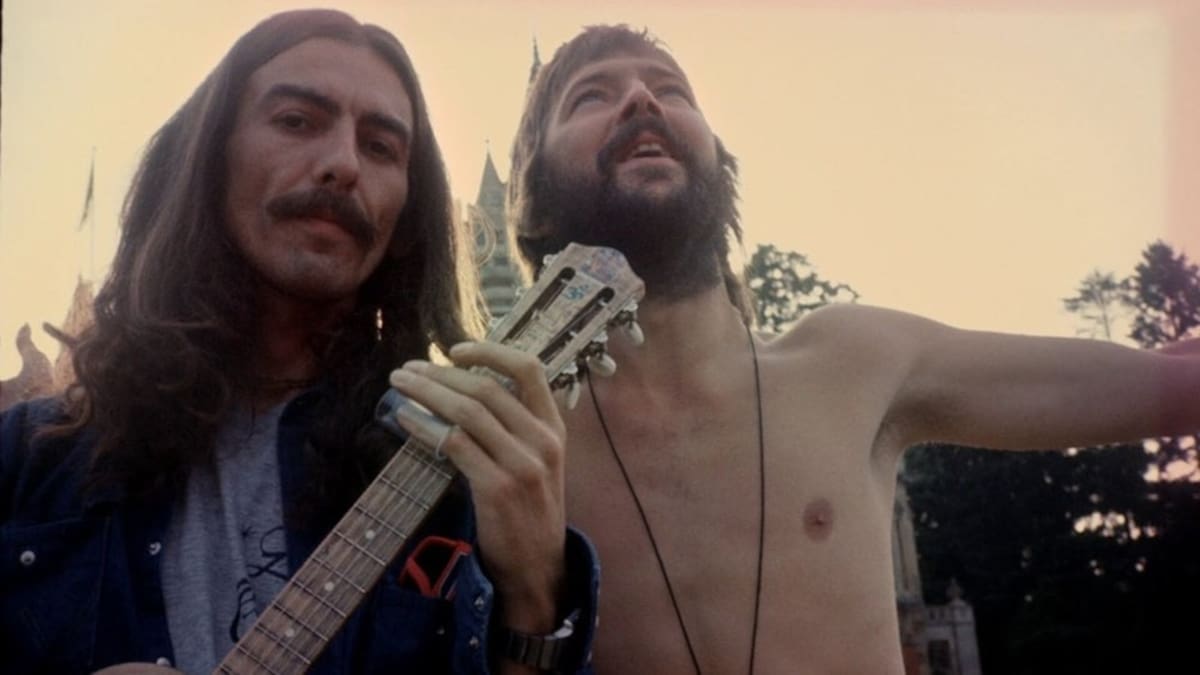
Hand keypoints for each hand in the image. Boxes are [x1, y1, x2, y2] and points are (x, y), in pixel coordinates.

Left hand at [387, 342, 566, 632]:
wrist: (538, 565)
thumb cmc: (530, 509)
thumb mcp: (538, 461)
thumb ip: (514, 426)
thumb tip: (463, 390)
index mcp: (554, 427)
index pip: (529, 369)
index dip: (491, 352)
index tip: (455, 350)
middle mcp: (543, 440)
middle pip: (487, 388)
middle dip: (441, 374)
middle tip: (408, 368)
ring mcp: (522, 464)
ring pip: (468, 411)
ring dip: (427, 392)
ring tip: (400, 384)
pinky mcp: (498, 488)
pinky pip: (454, 444)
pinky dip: (425, 426)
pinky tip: (405, 419)